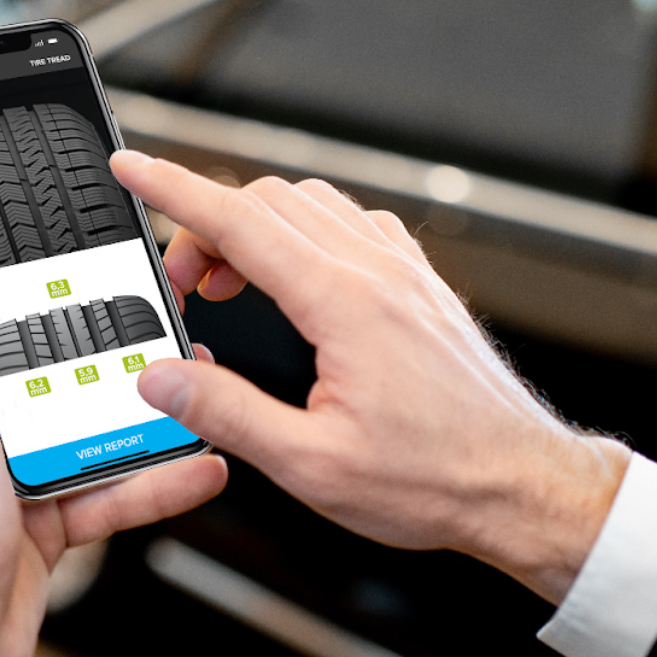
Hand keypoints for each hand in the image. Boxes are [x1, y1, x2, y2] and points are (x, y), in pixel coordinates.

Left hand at [0, 269, 227, 656]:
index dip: (18, 307)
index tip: (71, 284)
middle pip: (41, 382)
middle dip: (99, 362)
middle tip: (153, 337)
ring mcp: (5, 485)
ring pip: (85, 437)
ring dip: (142, 422)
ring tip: (193, 398)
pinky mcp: (42, 530)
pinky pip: (106, 495)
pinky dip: (153, 485)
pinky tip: (195, 468)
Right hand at [111, 151, 627, 603]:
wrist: (523, 487)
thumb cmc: (435, 481)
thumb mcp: (309, 464)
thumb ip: (226, 413)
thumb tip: (163, 379)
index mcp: (344, 305)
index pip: (239, 222)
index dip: (174, 189)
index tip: (133, 169)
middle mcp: (377, 273)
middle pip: (269, 203)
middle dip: (206, 225)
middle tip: (181, 286)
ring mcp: (405, 273)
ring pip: (312, 205)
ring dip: (256, 226)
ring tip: (228, 285)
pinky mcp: (422, 287)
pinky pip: (353, 226)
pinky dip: (305, 233)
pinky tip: (296, 282)